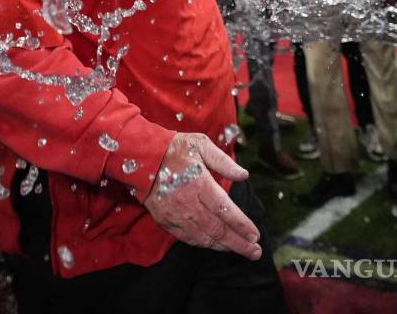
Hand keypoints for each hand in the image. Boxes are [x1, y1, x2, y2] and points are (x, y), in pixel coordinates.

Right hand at [142, 132, 261, 259]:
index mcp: (200, 184)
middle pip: (218, 230)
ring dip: (223, 246)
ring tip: (238, 249)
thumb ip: (223, 161)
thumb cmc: (174, 149)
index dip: (242, 226)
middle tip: (255, 252)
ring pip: (204, 237)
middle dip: (239, 243)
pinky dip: (203, 244)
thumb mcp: (201, 145)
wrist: (140, 157)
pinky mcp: (165, 220)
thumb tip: (244, 175)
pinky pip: (187, 238)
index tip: (255, 236)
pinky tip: (214, 244)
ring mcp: (176, 215)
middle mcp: (189, 204)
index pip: (226, 211)